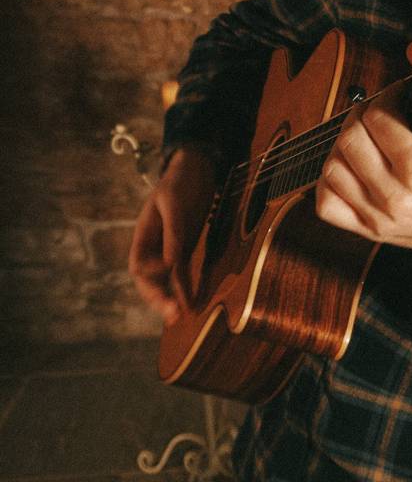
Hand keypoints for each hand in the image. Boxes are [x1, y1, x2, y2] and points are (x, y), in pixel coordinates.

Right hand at [128, 147, 216, 323]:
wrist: (195, 171)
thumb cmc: (178, 184)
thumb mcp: (172, 203)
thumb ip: (172, 232)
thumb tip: (171, 263)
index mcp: (143, 235)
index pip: (138, 266)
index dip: (149, 276)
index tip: (168, 274)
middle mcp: (153, 247)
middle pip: (150, 281)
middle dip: (158, 299)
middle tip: (172, 315)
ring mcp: (169, 250)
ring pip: (167, 282)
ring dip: (173, 299)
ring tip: (181, 317)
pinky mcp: (186, 250)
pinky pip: (184, 274)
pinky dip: (187, 289)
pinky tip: (193, 304)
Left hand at [315, 43, 411, 277]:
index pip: (379, 118)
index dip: (388, 95)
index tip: (400, 94)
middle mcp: (396, 197)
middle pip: (350, 140)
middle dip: (361, 115)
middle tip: (380, 111)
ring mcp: (380, 218)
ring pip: (332, 168)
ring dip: (344, 145)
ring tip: (366, 137)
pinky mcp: (372, 232)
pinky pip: (326, 204)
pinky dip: (330, 181)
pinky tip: (351, 167)